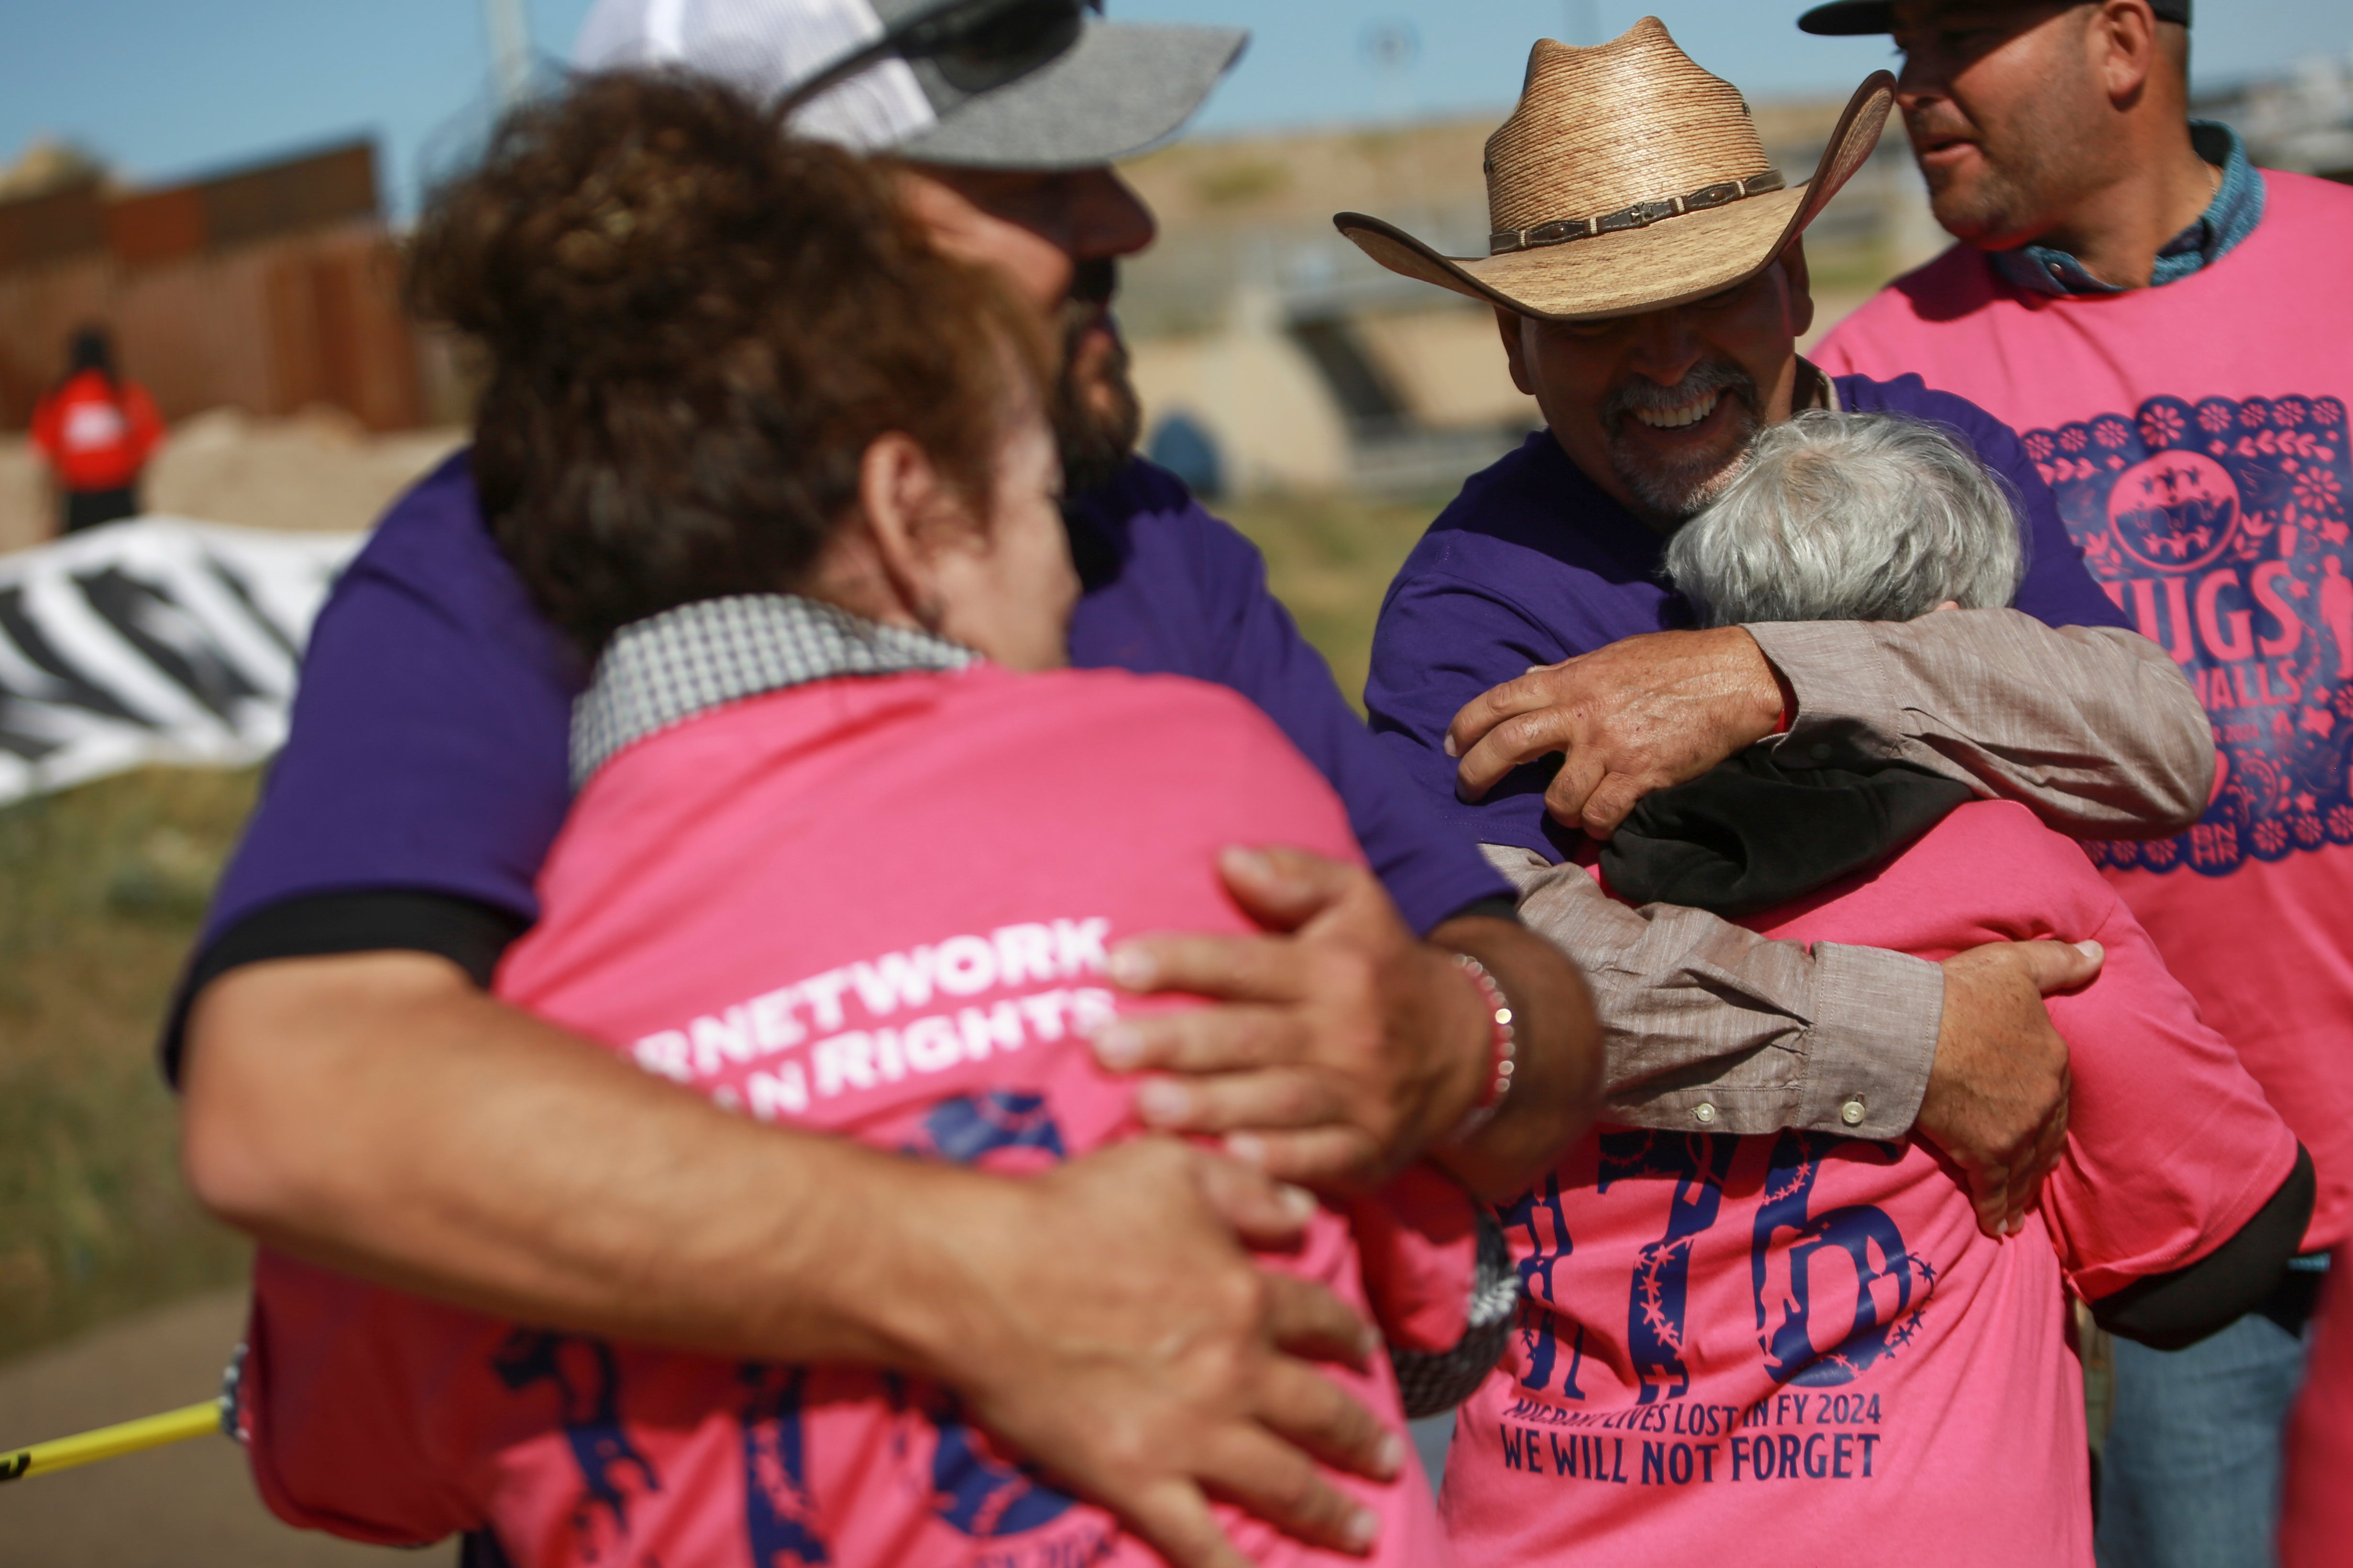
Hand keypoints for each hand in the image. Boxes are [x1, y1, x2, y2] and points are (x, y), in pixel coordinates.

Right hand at [946, 1138, 1398, 1566]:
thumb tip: (1305, 1213)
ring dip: (1329, 1509)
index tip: (1366, 1351)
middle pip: (1319, 1411)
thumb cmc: (1071, 1211)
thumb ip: (1247, 1190)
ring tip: (1360, 1528)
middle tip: (1387, 1459)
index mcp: (1246, 1296)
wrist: (984, 1278)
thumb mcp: (1172, 1167)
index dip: (1349, 1336)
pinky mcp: (1138, 1479)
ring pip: (1283, 1482)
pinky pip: (1200, 1540)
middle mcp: (1235, 1371)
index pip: (1320, 1320)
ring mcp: (1190, 1434)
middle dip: (1361, 1437)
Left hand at [1089, 845, 1489, 1190]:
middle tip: (1102, 1047)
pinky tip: (1228, 1161)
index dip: (1182, 963)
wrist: (1468, 1048)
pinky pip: (1321, 1160)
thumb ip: (1294, 876)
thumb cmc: (1381, 964)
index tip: (1114, 967)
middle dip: (1175, 1043)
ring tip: (1144, 1106)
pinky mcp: (1369, 1149)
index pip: (1245, 963)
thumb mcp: (1356, 901)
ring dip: (1211, 1107)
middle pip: (1250, 1037)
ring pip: (1278, 1101)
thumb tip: (1226, 857)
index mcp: (1332, 967)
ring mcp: (1360, 1095)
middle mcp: (1346, 1030)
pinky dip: (1278, 1164)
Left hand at [1446, 626, 1786, 837]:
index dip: (1466, 724)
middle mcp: (1582, 714)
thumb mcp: (1611, 657)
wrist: (1735, 678)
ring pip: (1557, 799)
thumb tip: (1527, 680)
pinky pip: (1600, 818)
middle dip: (1477, 773)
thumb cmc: (1674, 664)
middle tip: (1468, 789)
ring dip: (1559, 812)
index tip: (1452, 745)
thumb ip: (1567, 673)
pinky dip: (1597, 827)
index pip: (1500, 700)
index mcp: (1571, 679)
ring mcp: (1610, 748)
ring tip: (1572, 809)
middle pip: (1508, 746)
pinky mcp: (1640, 777)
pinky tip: (1604, 822)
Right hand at [1917, 939, 2102, 1237]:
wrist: (1912, 1031)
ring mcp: (2017, 1130)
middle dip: (2039, 1152)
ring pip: (2026, 1165)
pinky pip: (1995, 1190)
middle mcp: (2043, 1098)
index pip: (2057, 1087)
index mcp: (2053, 1057)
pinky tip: (2000, 1228)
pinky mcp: (1985, 1153)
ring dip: (2024, 1189)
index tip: (2039, 1114)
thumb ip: (2058, 962)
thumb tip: (2100, 954)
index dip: (2046, 1102)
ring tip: (2020, 1208)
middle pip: (2046, 1133)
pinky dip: (1999, 1211)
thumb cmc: (1957, 995)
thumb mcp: (2014, 965)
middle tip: (2033, 1169)